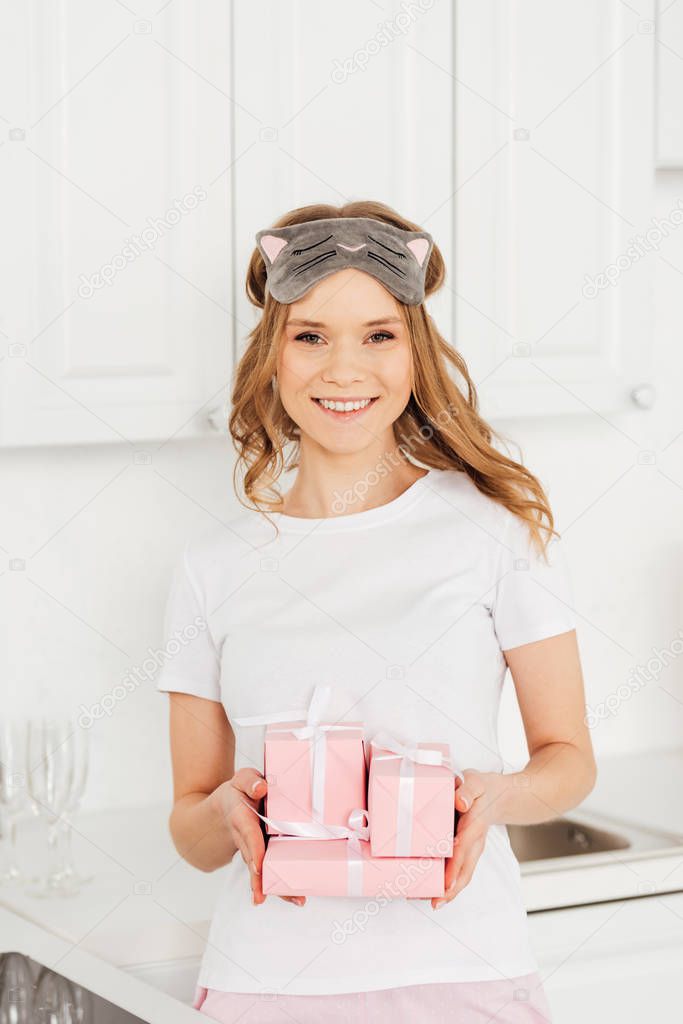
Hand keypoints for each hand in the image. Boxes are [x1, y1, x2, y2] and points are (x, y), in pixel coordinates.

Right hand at [212, 768, 305, 907]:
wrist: (224, 809)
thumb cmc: (238, 793)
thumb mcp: (241, 779)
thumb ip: (249, 781)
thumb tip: (261, 787)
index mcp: (241, 818)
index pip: (248, 835)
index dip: (254, 851)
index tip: (257, 866)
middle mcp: (246, 839)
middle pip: (253, 861)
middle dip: (259, 879)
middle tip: (264, 897)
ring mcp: (253, 850)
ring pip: (261, 872)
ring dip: (274, 887)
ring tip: (296, 900)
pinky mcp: (262, 855)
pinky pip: (269, 871)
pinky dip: (279, 885)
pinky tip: (295, 897)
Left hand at [432, 769, 505, 909]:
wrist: (500, 795)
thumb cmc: (484, 789)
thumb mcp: (476, 782)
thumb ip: (468, 790)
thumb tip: (460, 802)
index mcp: (475, 825)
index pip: (464, 849)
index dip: (455, 867)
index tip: (445, 885)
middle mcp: (475, 842)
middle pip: (465, 870)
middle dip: (450, 889)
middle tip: (434, 902)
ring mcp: (473, 849)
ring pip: (463, 873)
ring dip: (448, 890)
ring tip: (430, 901)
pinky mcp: (468, 850)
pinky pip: (460, 869)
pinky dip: (449, 881)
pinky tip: (434, 889)